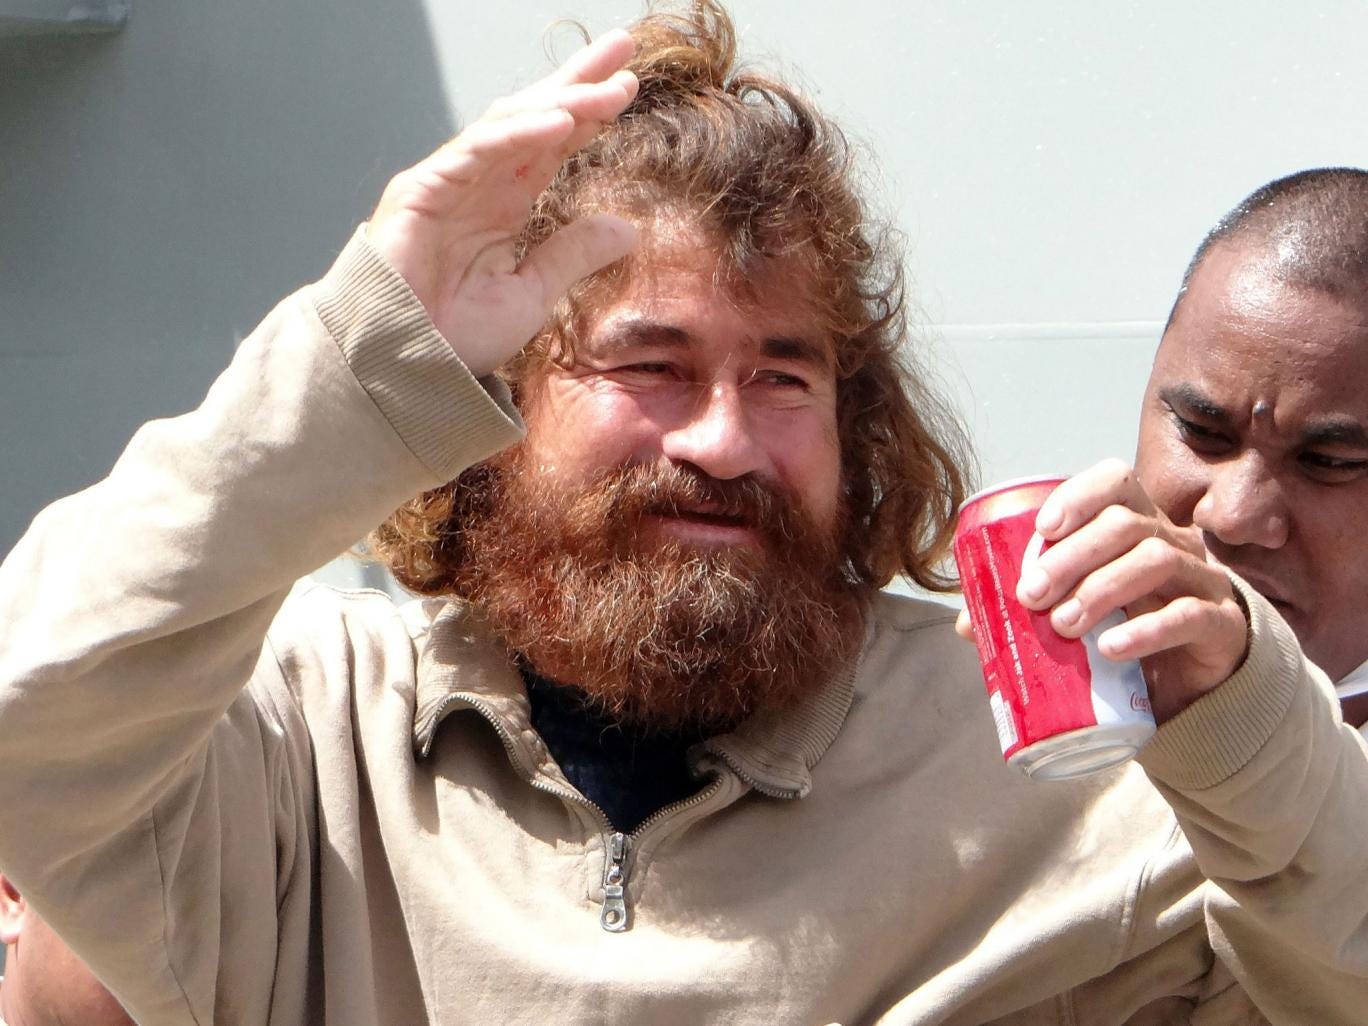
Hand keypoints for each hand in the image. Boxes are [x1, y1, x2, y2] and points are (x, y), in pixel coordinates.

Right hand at [367, 30, 639, 376]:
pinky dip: (518, 134)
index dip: (590, 112)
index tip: (630, 84)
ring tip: (610, 86)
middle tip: (625, 45)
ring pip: (510, 125)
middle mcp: (479, 183)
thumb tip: (627, 228)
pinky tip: (561, 122)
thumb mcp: (531, 294)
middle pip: (534, 116)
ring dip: (562, 100)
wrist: (402, 369)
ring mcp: (448, 182)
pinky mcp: (422, 192)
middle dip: (579, 80)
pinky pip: (475, 152)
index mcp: (504, 204)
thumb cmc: (455, 337)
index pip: (553, 142)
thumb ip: (572, 255)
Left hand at [1007, 459, 1247, 722]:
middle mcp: (1174, 541)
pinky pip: (1190, 616)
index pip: (1117, 481)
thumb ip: (1028, 610)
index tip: (1043, 529)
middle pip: (1127, 524)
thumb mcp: (1077, 611)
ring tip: (1064, 625)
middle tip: (1031, 595)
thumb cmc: (1124, 630)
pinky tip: (1111, 648)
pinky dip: (1146, 630)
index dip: (1080, 496)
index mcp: (1138, 524)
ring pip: (1157, 560)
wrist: (1191, 683)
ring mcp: (1204, 579)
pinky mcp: (1222, 624)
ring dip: (1102, 589)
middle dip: (1072, 556)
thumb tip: (966, 624)